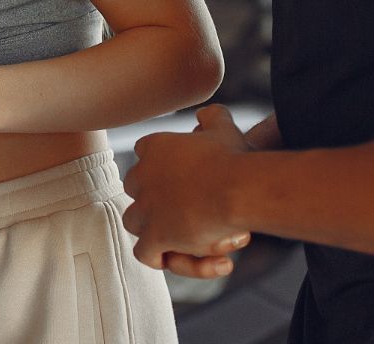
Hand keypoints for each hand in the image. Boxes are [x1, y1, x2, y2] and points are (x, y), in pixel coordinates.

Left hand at [123, 105, 254, 273]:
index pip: (144, 155)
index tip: (191, 178)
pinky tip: (209, 259)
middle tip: (199, 211)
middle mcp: (142, 177)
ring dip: (160, 233)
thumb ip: (213, 117)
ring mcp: (145, 208)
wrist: (238, 188)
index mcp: (153, 148)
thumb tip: (207, 114)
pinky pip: (146, 254)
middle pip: (135, 189)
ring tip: (202, 239)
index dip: (164, 169)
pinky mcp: (154, 237)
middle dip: (159, 202)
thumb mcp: (223, 129)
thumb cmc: (234, 159)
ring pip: (135, 223)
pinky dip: (170, 260)